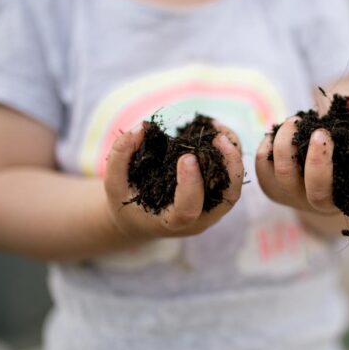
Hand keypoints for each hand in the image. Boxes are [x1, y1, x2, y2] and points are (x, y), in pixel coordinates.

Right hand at [104, 123, 243, 239]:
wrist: (140, 220)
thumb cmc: (126, 203)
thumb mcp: (114, 183)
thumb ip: (121, 155)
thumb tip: (143, 126)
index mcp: (172, 223)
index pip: (189, 210)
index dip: (191, 185)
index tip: (186, 157)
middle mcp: (199, 219)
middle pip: (227, 197)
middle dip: (229, 167)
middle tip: (219, 138)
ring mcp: (212, 209)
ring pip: (234, 186)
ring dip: (233, 157)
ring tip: (220, 131)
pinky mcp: (217, 196)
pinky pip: (231, 177)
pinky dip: (230, 154)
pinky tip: (218, 132)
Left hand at [255, 95, 348, 215]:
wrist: (313, 172)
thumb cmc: (344, 152)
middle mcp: (328, 203)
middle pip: (318, 195)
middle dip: (318, 161)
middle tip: (321, 132)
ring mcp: (297, 198)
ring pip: (285, 175)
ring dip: (288, 143)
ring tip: (296, 121)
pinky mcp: (272, 188)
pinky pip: (263, 165)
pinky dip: (270, 142)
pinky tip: (283, 132)